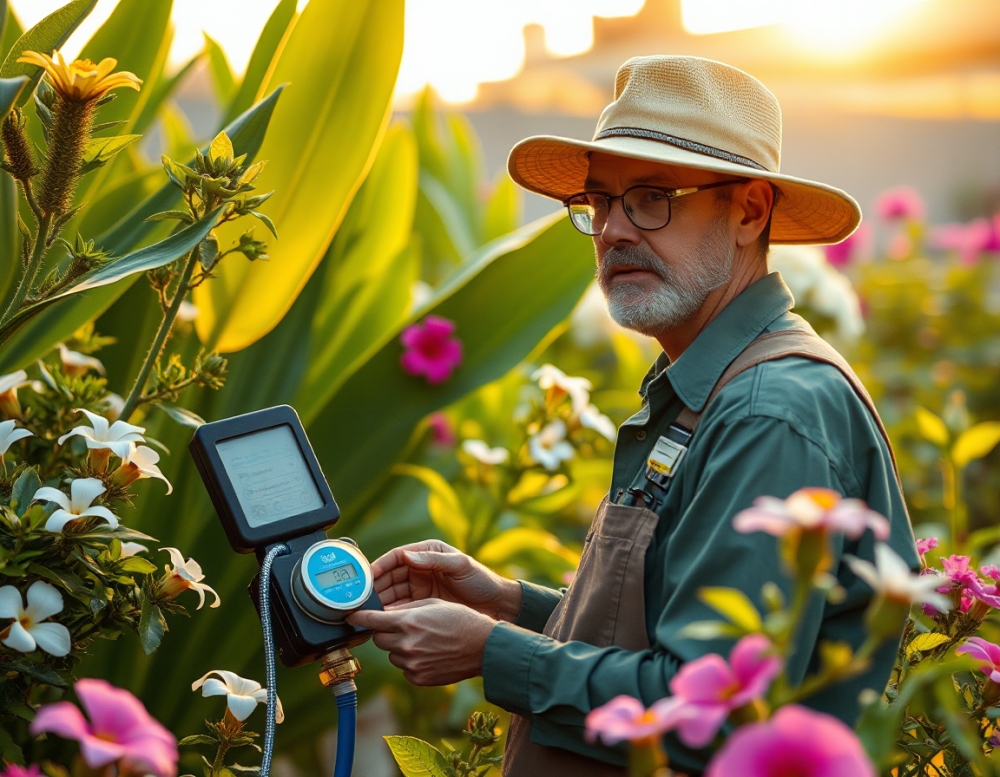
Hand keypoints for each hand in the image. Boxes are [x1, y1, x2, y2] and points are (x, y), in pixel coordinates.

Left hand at [347, 599, 495, 684]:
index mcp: (408, 622)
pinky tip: (429, 654)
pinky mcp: (418, 678)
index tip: (350, 617)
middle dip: (386, 632)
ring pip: (392, 654)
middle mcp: (406, 644)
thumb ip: (406, 610)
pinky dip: (411, 661)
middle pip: (379, 639)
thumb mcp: (433, 604)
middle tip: (403, 627)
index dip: (358, 618)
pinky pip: (404, 668)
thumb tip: (385, 614)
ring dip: (399, 647)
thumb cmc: (460, 620)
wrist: (482, 647)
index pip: (372, 620)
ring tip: (423, 640)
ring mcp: (411, 663)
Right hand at [369, 540, 521, 620]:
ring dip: (381, 600)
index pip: (397, 557)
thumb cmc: (482, 580)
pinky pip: (401, 608)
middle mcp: (419, 569)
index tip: (368, 576)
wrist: (496, 606)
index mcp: (426, 553)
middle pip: (390, 576)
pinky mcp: (422, 606)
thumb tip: (406, 555)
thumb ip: (434, 559)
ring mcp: (420, 588)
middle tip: (363, 597)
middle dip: (376, 585)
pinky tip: (383, 619)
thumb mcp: (460, 565)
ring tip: (370, 609)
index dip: (380, 565)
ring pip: (392, 593)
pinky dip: (391, 613)